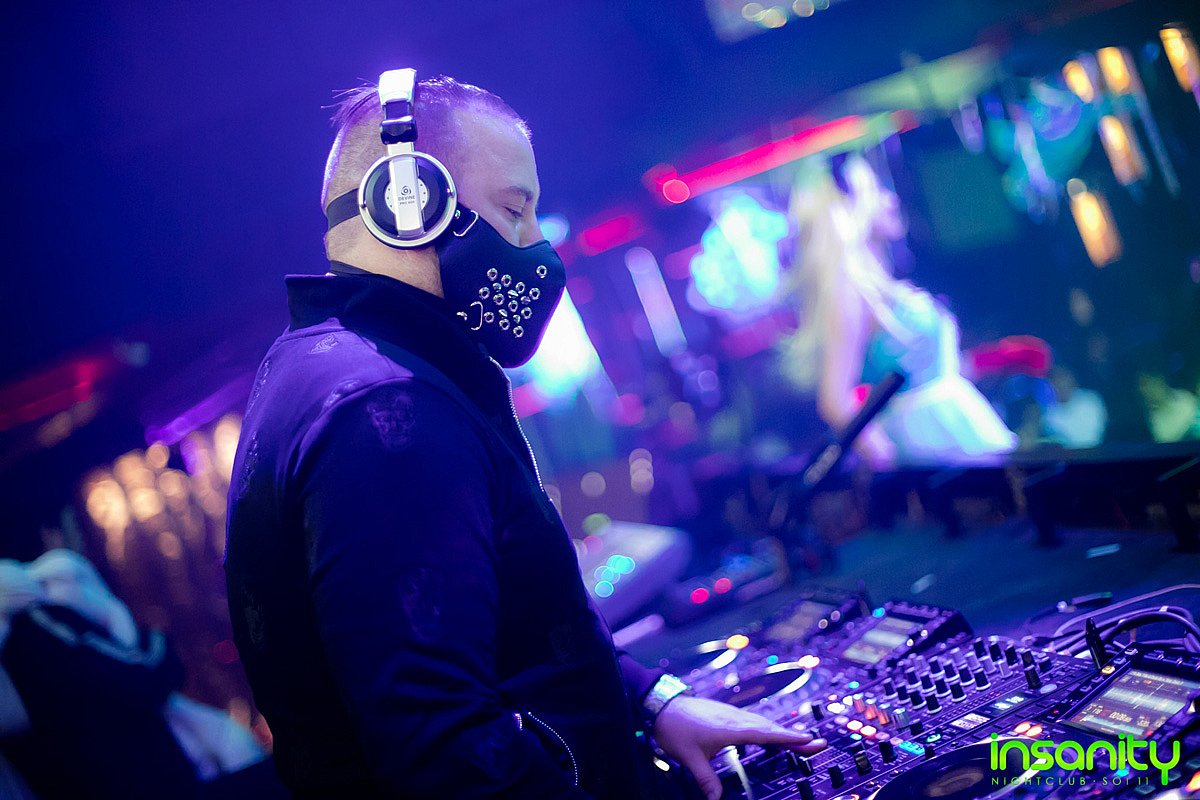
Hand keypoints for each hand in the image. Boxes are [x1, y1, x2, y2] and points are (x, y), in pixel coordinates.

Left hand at [653, 696, 825, 799]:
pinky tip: (769, 733)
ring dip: (783, 731)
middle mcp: (736, 719)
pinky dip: (768, 728)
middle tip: (818, 743)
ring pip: (763, 723)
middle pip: (771, 728)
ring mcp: (732, 714)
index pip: (767, 734)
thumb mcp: (689, 757)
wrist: (661, 704)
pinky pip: (754, 721)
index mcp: (732, 728)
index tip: (811, 740)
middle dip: (795, 736)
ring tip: (800, 739)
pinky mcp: (726, 714)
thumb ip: (705, 779)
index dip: (790, 738)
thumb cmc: (675, 726)